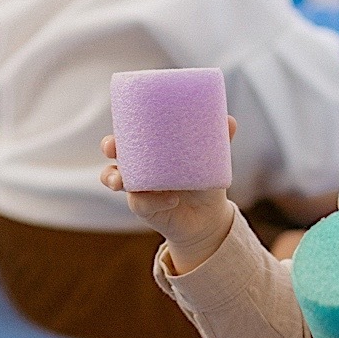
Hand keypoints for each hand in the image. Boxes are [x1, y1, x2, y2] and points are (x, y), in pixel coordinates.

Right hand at [99, 119, 236, 273]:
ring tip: (120, 181)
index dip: (120, 126)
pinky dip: (155, 201)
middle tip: (113, 147)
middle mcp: (139, 167)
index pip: (129, 133)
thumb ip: (219, 141)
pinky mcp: (145, 207)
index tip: (119, 124)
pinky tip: (172, 199)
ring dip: (112, 177)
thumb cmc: (204, 181)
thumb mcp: (212, 160)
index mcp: (151, 149)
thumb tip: (229, 121)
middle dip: (109, 146)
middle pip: (114, 153)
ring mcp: (138, 188)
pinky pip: (141, 203)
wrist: (207, 216)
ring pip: (113, 179)